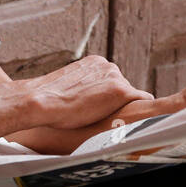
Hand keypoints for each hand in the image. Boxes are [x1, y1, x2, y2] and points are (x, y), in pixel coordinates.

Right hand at [22, 55, 152, 129]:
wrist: (41, 102)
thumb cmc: (47, 101)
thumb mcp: (66, 88)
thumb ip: (80, 89)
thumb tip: (79, 101)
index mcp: (94, 63)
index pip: (112, 81)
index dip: (107, 99)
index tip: (100, 112)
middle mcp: (108, 66)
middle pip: (123, 88)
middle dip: (116, 103)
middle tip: (105, 120)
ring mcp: (116, 78)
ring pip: (131, 96)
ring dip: (124, 109)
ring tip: (112, 123)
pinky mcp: (121, 91)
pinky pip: (144, 100)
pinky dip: (143, 110)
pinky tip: (136, 121)